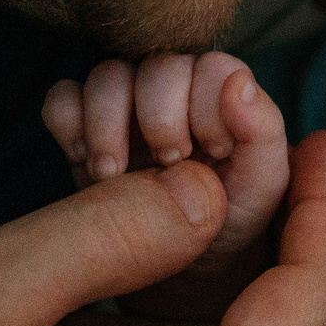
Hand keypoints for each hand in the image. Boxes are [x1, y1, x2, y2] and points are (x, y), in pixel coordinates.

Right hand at [43, 53, 289, 268]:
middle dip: (159, 118)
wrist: (188, 260)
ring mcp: (125, 102)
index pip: (208, 65)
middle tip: (168, 164)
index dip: (207, 107)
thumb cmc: (234, 211)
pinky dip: (68, 123)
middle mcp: (173, 86)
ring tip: (116, 173)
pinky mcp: (84, 124)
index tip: (213, 151)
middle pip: (155, 66)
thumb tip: (238, 80)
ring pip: (106, 77)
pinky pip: (62, 98)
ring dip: (108, 124)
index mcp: (220, 89)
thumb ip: (261, 127)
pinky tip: (84, 160)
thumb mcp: (264, 180)